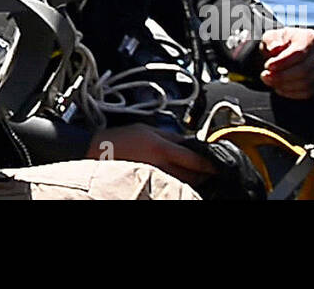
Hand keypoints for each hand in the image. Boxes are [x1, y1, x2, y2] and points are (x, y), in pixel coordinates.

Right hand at [87, 124, 213, 185]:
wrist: (96, 153)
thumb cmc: (118, 139)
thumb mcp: (146, 128)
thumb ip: (170, 135)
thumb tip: (189, 141)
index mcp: (162, 148)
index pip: (194, 160)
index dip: (209, 163)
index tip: (217, 163)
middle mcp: (160, 166)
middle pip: (192, 175)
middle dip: (203, 173)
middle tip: (209, 168)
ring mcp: (154, 177)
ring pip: (183, 183)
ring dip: (193, 179)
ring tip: (197, 174)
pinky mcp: (148, 184)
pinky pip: (170, 186)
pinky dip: (178, 183)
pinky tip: (178, 178)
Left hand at [259, 27, 313, 99]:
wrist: (287, 50)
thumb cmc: (279, 42)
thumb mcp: (271, 36)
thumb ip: (271, 40)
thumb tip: (275, 48)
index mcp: (308, 38)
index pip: (299, 53)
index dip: (282, 62)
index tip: (268, 66)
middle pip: (304, 70)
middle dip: (282, 76)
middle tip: (265, 76)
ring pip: (306, 83)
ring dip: (284, 85)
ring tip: (269, 80)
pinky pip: (306, 92)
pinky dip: (290, 92)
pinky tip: (278, 87)